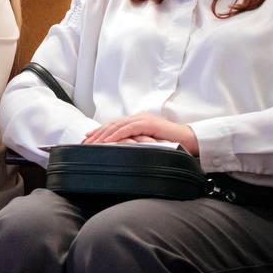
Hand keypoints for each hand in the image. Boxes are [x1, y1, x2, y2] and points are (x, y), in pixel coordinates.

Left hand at [83, 114, 199, 154]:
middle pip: (112, 125)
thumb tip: (124, 153)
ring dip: (103, 134)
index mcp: (136, 122)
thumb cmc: (170, 144)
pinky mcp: (148, 124)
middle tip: (84, 142)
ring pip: (117, 126)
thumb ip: (137, 144)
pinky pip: (128, 128)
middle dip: (96, 133)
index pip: (113, 126)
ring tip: (92, 142)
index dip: (99, 131)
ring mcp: (142, 120)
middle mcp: (137, 118)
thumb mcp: (149, 144)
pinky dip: (117, 134)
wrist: (188, 140)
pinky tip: (108, 140)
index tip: (86, 139)